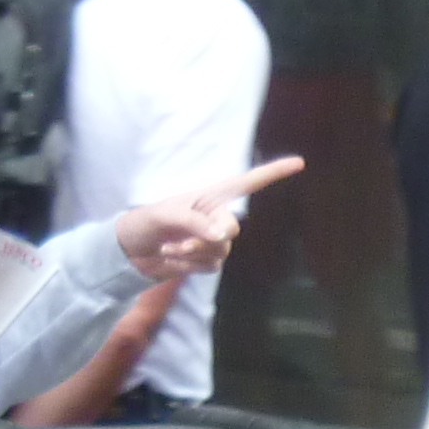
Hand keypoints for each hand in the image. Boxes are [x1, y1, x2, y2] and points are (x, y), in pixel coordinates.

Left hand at [116, 157, 304, 278]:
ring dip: (193, 252)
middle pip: (231, 228)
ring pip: (221, 251)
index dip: (272, 172)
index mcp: (207, 197)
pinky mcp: (207, 260)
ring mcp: (213, 239)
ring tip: (171, 246)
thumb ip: (192, 222)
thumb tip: (221, 236)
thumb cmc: (143, 223)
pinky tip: (173, 258)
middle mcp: (214, 216)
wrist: (129, 252)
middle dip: (209, 236)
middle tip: (184, 239)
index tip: (299, 162)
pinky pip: (211, 266)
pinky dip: (189, 265)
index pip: (245, 183)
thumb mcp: (162, 216)